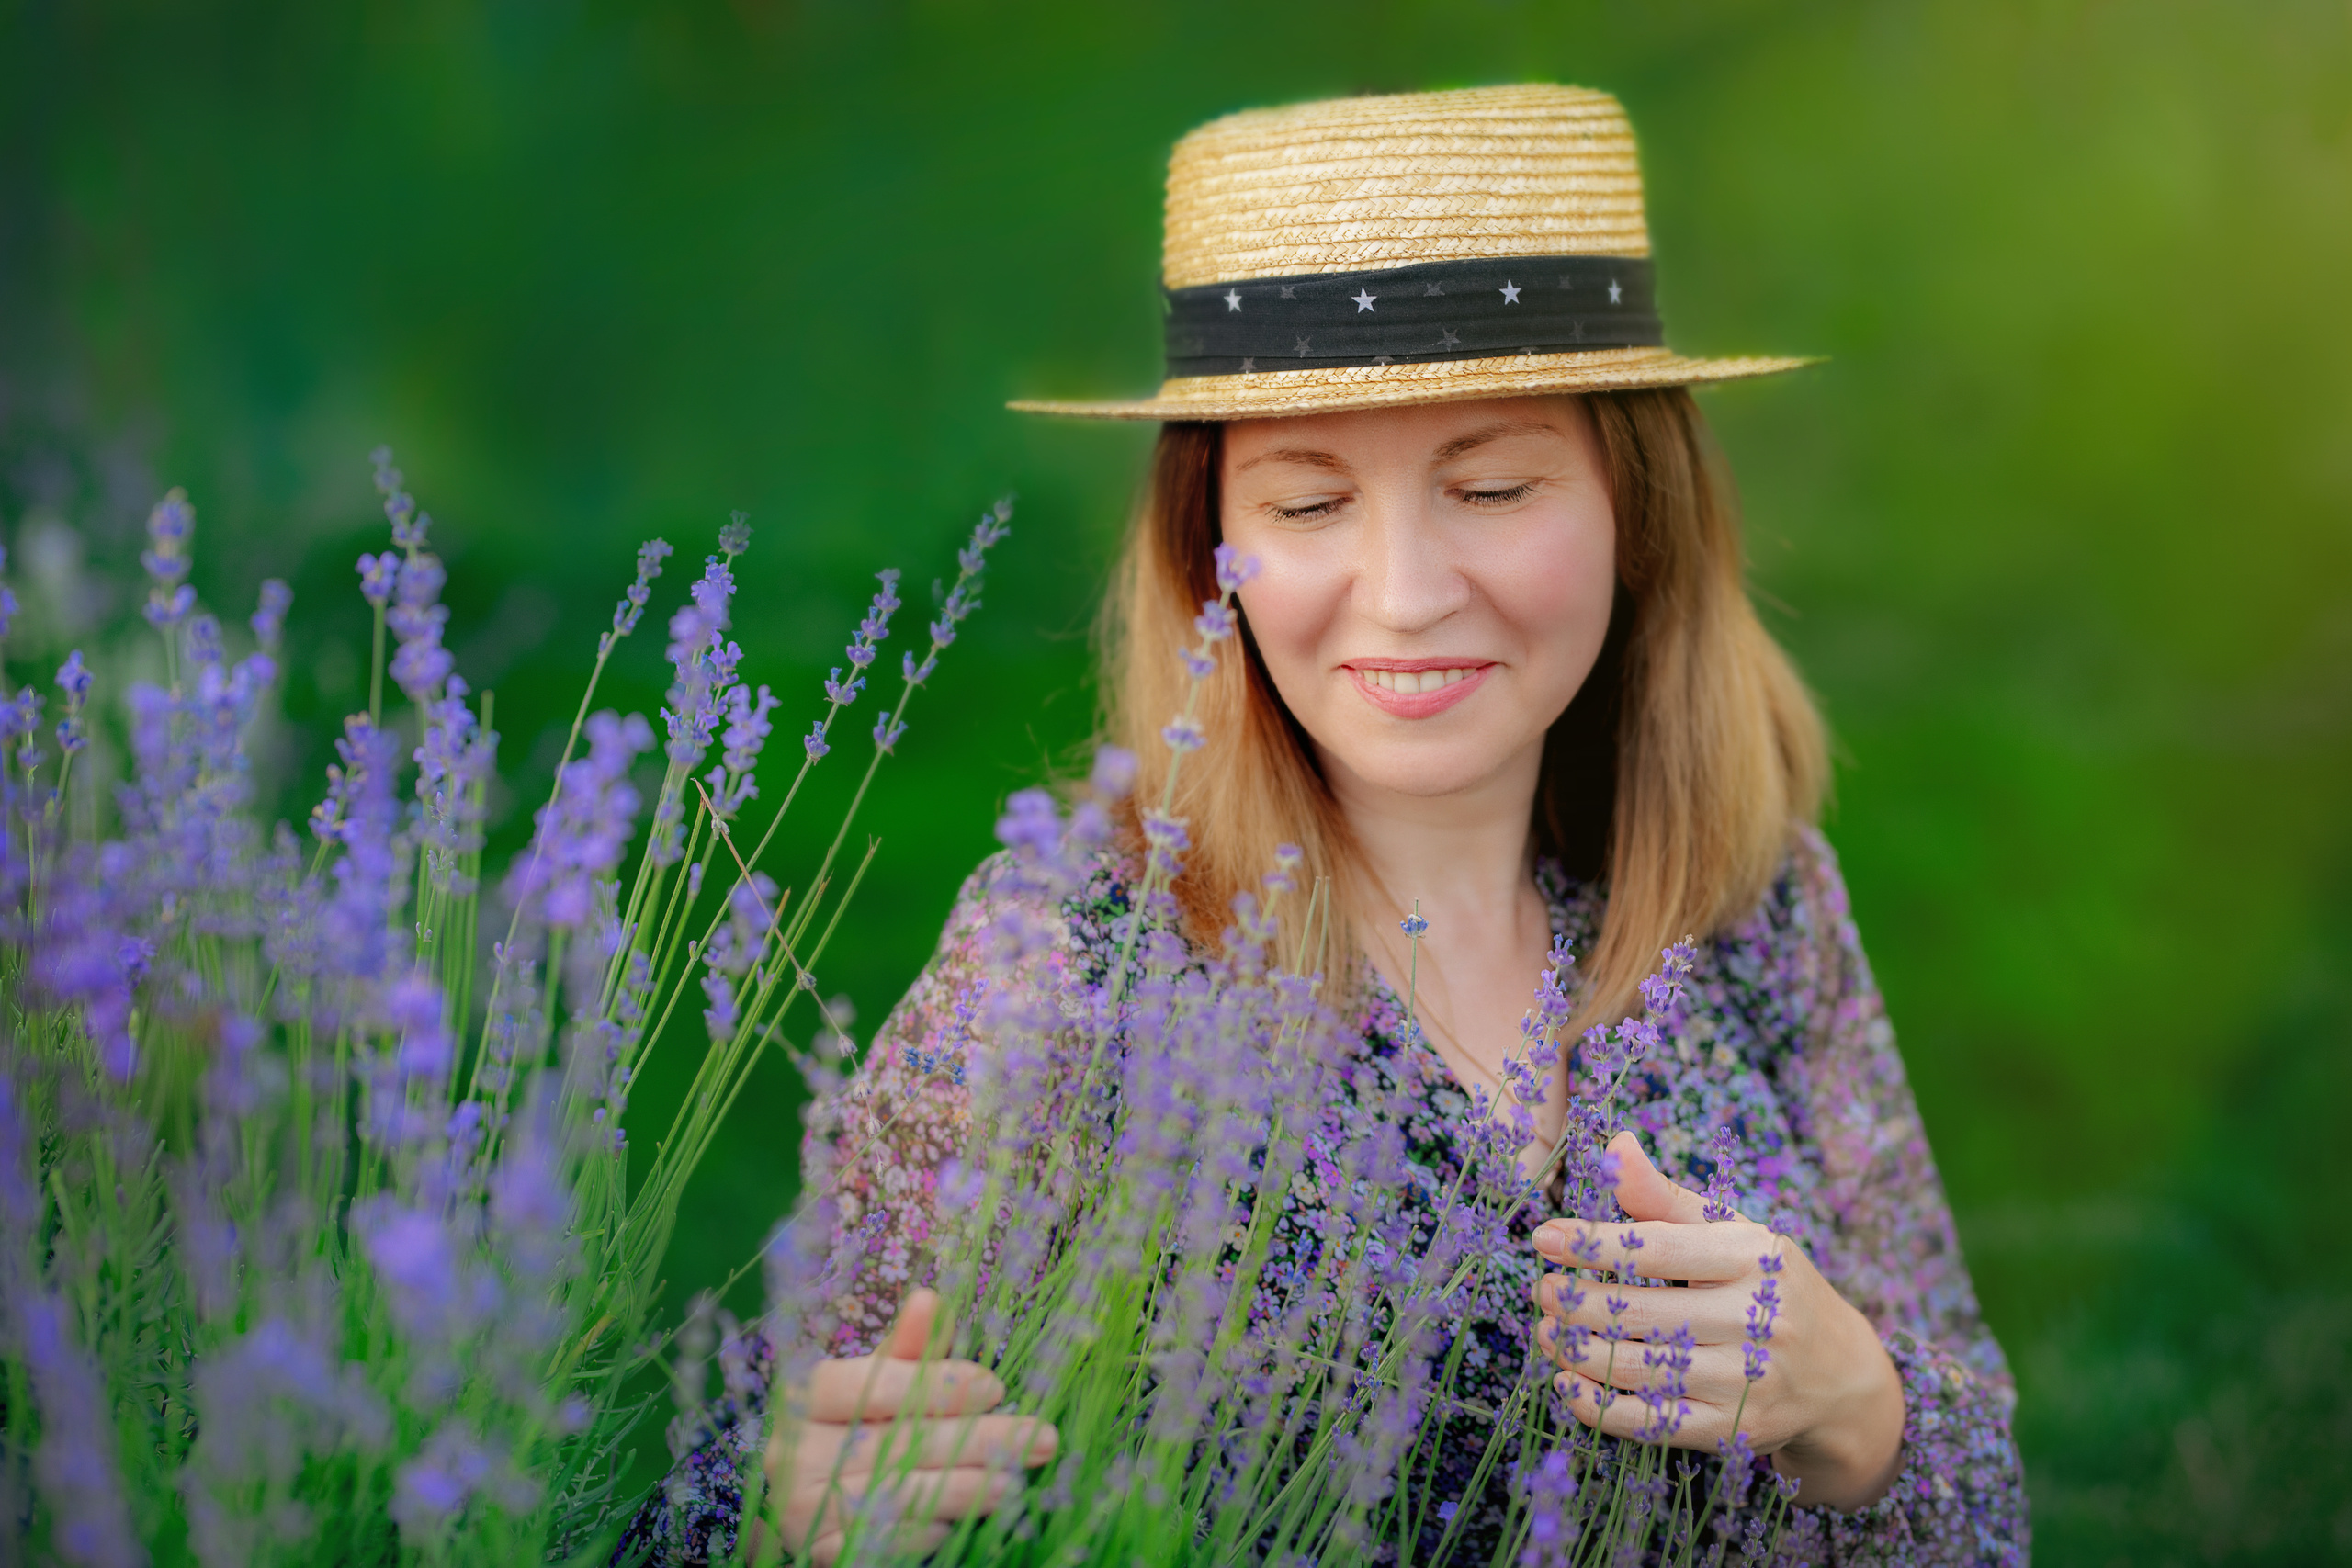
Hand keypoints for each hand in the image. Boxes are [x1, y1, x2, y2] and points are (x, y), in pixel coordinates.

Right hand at [763, 1288, 1055, 1564]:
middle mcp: (796, 1449)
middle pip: (899, 1441)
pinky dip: (925, 1531)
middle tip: (1040, 1437)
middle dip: (978, 1439)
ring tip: (1015, 1481)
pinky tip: (961, 1521)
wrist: (810, 1496)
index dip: (937, 1385)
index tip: (995, 1387)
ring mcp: (802, 1505)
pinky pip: (882, 1542)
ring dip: (964, 1488)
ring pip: (897, 1494)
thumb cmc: (856, 1425)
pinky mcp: (819, 1550)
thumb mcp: (879, 1382)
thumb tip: (929, 1299)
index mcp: (808, 1395)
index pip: (875, 1385)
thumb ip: (908, 1350)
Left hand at [1528, 1131, 1904, 1510]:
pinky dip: (1601, 1407)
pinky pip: (1653, 1422)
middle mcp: (1759, 1320)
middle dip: (1577, 1301)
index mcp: (1756, 1259)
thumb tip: (1615, 1145)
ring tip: (1546, 1331)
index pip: (1660, 1249)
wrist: (1841, 1375)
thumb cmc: (1770, 1287)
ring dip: (1578, 1351)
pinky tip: (1567, 1383)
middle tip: (1542, 1291)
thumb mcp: (1733, 1232)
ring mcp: (1749, 1382)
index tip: (1544, 1238)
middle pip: (1644, 1313)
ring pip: (1642, 1369)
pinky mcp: (1735, 1432)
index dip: (1594, 1244)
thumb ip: (1667, 1197)